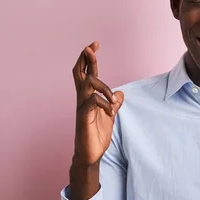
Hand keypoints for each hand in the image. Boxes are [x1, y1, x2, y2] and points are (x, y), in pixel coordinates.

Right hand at [72, 42, 123, 165]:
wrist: (90, 155)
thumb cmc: (97, 135)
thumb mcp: (110, 116)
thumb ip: (113, 103)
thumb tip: (120, 93)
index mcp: (88, 98)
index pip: (87, 73)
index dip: (89, 58)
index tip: (94, 44)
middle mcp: (82, 100)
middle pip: (80, 73)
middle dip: (85, 58)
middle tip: (91, 46)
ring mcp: (82, 108)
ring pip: (87, 85)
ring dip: (103, 87)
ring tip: (113, 100)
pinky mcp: (84, 118)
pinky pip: (92, 102)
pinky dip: (104, 103)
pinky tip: (111, 111)